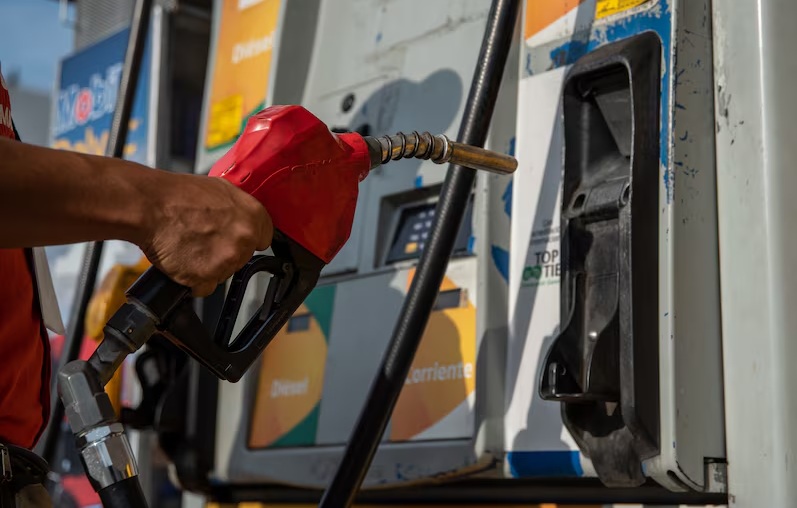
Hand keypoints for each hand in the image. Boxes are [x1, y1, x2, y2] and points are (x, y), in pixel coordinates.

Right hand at [139, 174, 272, 296]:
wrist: (150, 206)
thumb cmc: (178, 195)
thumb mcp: (220, 189)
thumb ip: (239, 208)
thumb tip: (244, 218)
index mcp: (253, 215)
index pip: (264, 238)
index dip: (247, 239)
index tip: (236, 239)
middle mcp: (244, 238)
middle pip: (242, 257)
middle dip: (226, 252)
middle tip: (204, 240)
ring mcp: (227, 260)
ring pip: (224, 273)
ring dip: (209, 267)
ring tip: (190, 247)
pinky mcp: (207, 277)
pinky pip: (205, 287)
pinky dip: (194, 280)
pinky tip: (184, 262)